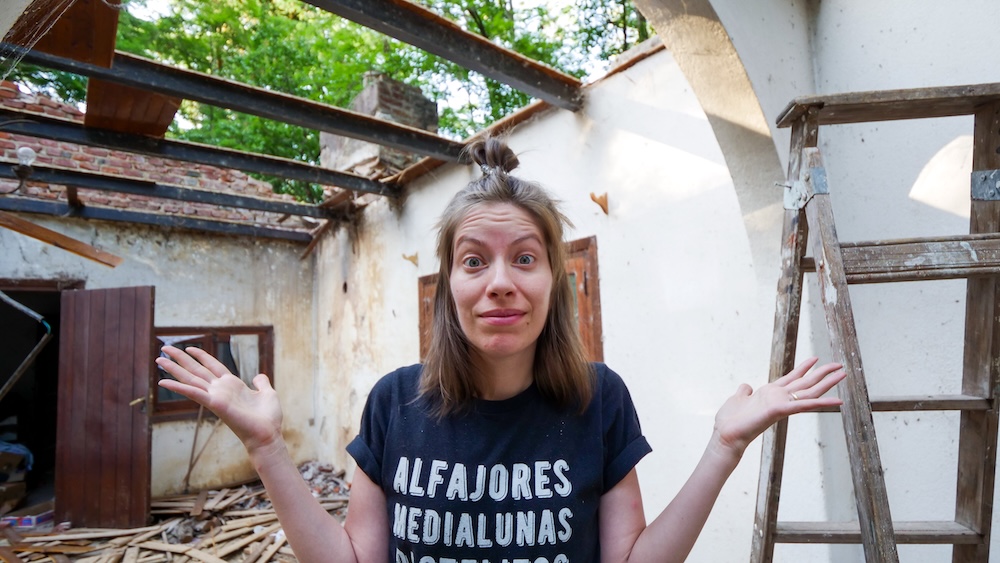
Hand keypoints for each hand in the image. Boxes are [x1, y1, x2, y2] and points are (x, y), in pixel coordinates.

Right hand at [156, 345, 283, 453]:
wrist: (268, 435)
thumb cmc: (268, 419)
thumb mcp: (267, 394)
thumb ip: (261, 383)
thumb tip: (258, 376)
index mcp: (232, 385)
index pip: (213, 365)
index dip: (201, 356)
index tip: (189, 347)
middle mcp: (221, 389)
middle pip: (196, 370)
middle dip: (180, 359)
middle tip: (164, 349)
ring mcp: (216, 396)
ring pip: (191, 379)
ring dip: (174, 369)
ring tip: (158, 360)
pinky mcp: (215, 404)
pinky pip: (193, 393)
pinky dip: (178, 387)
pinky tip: (163, 382)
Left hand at [710, 357, 845, 459]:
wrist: (726, 434)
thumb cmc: (731, 421)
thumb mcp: (738, 399)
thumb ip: (744, 392)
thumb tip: (746, 387)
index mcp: (770, 394)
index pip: (791, 379)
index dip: (803, 368)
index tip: (815, 358)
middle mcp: (779, 398)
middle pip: (806, 383)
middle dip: (822, 374)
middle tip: (839, 365)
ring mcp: (782, 404)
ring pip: (809, 391)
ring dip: (827, 382)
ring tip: (843, 373)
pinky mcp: (781, 410)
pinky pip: (805, 405)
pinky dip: (822, 403)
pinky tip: (838, 400)